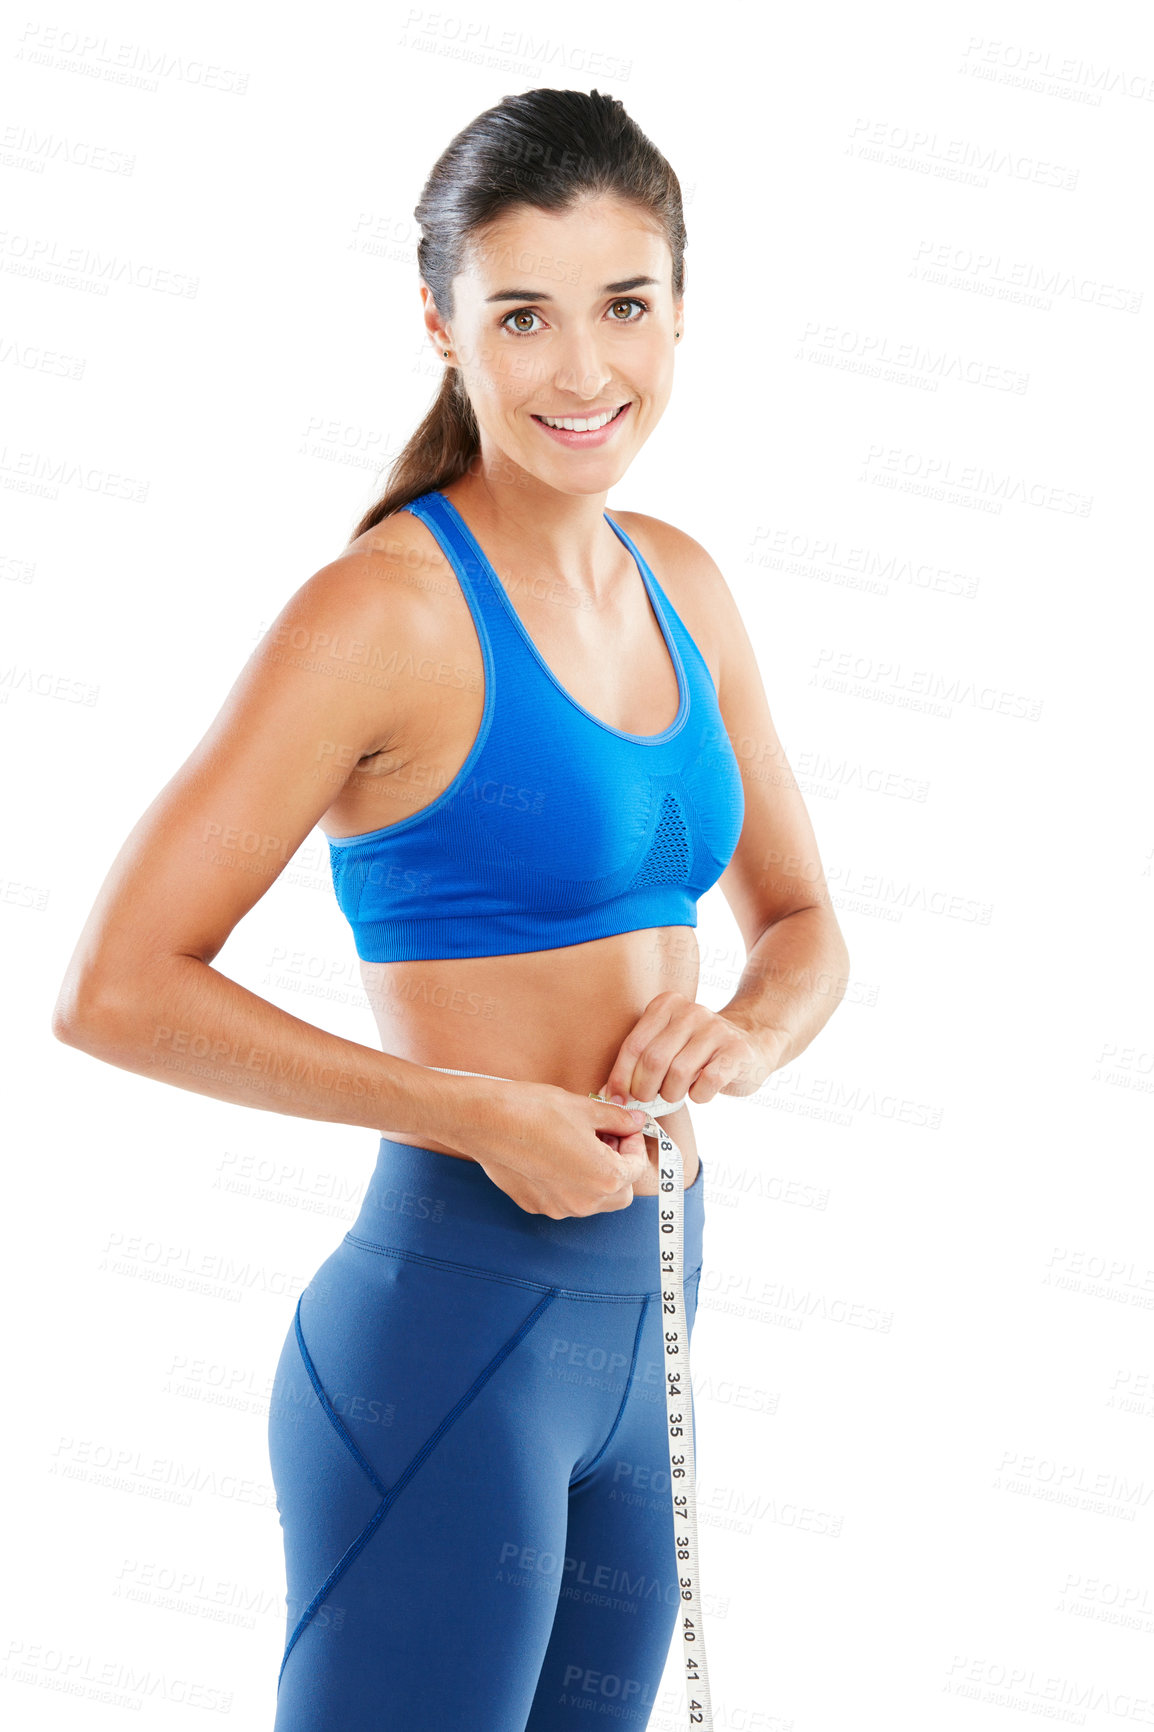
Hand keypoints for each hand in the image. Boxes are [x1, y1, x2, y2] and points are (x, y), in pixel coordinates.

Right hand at [463, 1078, 653, 1218]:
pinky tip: (555, 1155)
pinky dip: (569, 1182)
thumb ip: (616, 1119)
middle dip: (620, 1166)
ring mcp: (558, 1208)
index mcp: (604, 1177)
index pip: (637, 1168)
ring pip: (593, 1200)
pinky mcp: (536, 1206)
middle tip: (606, 1137)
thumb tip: (635, 1121)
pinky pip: (565, 1199)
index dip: (634, 1143)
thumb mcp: (584, 1108)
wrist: (485, 1121)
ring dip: (596, 1177)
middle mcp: (584, 1201)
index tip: (624, 1127)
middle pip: (621, 1193)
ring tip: (579, 1145)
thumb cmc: (533, 1111)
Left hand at [598, 992, 781, 1106]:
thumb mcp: (667, 1045)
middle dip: (644, 1089)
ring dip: (671, 1094)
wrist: (752, 1043)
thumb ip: (638, 1062)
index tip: (616, 1099)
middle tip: (647, 1100)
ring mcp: (717, 1030)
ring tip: (675, 1094)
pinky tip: (700, 1093)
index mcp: (667, 1005)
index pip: (633, 1045)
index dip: (620, 1077)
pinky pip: (707, 1082)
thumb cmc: (697, 1052)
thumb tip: (606, 1093)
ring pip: (678, 1073)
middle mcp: (692, 1012)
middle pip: (653, 1060)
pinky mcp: (736, 1051)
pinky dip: (698, 1096)